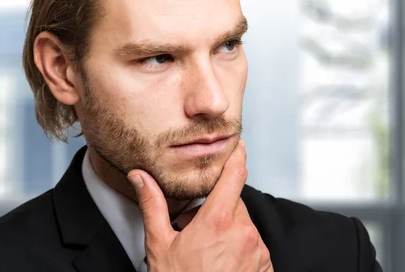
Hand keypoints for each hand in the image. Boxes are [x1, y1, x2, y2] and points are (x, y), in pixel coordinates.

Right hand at [128, 140, 273, 271]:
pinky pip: (253, 246)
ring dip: (228, 231)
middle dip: (216, 209)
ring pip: (243, 226)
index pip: (235, 175)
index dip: (236, 155)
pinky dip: (239, 249)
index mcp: (219, 221)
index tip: (237, 144)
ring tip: (205, 254)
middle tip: (194, 229)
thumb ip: (153, 204)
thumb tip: (139, 176)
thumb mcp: (160, 244)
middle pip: (234, 204)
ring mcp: (258, 252)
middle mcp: (244, 233)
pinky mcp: (265, 267)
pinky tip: (220, 265)